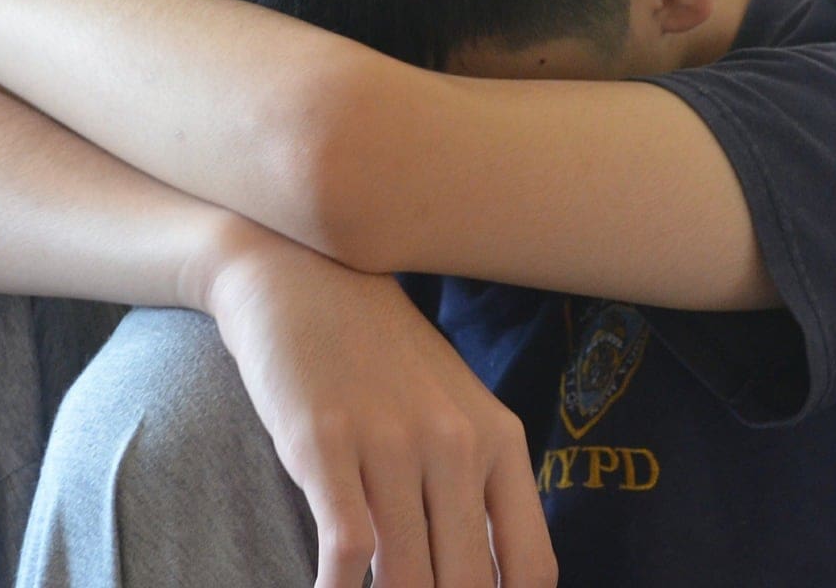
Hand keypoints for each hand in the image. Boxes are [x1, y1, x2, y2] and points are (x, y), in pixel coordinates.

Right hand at [210, 236, 556, 587]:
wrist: (305, 279)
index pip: (531, 568)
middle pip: (469, 584)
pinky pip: (346, 548)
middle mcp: (456, 443)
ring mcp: (391, 441)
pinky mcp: (324, 443)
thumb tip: (497, 577)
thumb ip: (481, 486)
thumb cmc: (383, 357)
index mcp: (499, 441)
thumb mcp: (456, 410)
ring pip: (408, 577)